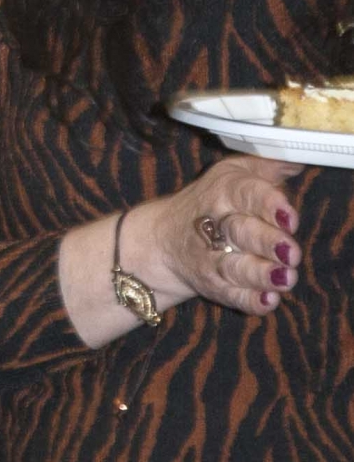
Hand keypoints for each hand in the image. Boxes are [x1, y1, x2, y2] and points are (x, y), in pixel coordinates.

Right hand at [58, 155, 301, 346]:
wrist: (163, 240)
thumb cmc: (211, 201)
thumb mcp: (233, 173)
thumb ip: (267, 166)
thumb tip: (297, 159)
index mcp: (225, 191)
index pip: (247, 194)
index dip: (269, 205)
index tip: (290, 217)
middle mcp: (216, 225)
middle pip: (242, 232)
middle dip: (267, 243)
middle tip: (291, 252)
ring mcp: (212, 259)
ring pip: (237, 267)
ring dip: (261, 275)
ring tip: (285, 277)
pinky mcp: (213, 286)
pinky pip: (232, 296)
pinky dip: (250, 301)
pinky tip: (268, 301)